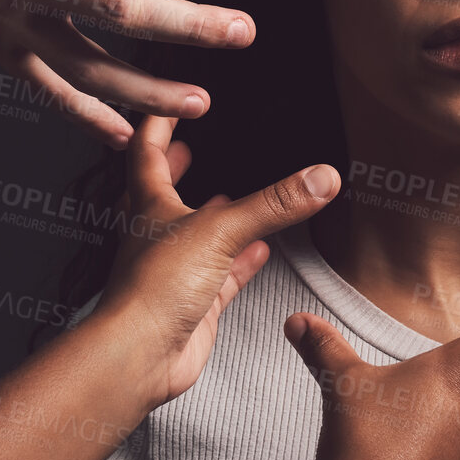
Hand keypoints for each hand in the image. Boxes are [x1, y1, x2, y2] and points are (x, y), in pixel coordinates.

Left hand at [97, 115, 340, 405]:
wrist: (138, 356)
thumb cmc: (151, 292)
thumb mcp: (221, 232)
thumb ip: (274, 204)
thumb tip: (320, 177)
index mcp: (150, 206)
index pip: (147, 151)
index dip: (159, 123)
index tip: (173, 102)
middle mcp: (158, 235)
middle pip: (164, 192)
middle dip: (177, 167)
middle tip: (189, 147)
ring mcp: (175, 271)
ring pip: (198, 234)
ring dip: (214, 215)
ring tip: (232, 195)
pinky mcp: (194, 303)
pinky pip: (223, 274)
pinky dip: (243, 260)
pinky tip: (261, 252)